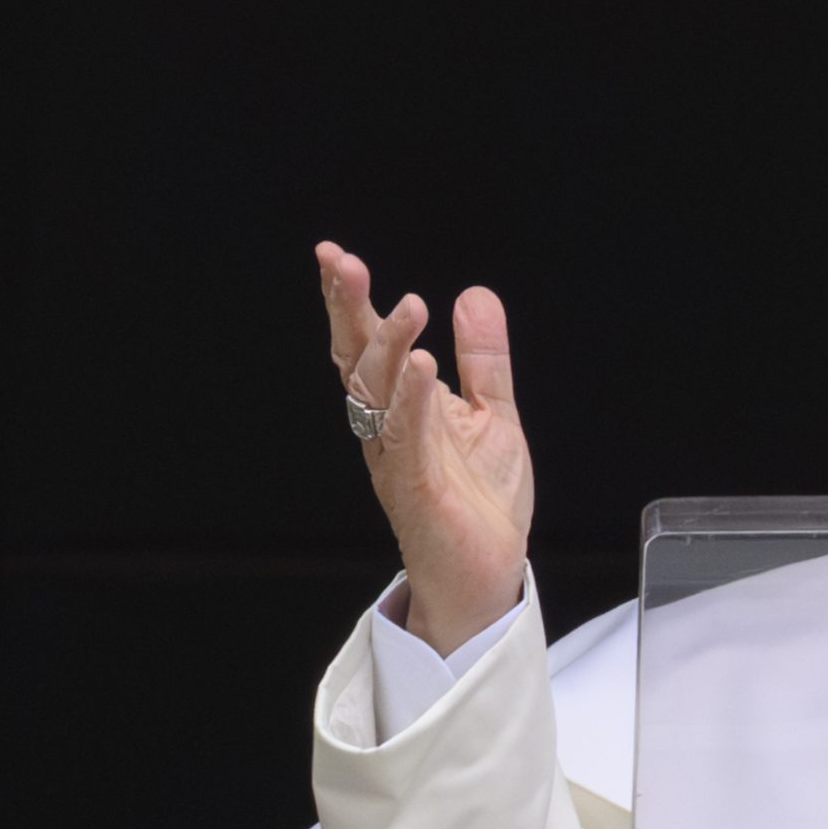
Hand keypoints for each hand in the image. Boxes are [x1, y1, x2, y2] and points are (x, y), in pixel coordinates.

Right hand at [319, 242, 533, 654]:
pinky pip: (408, 439)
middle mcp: (386, 428)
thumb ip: (483, 359)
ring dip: (390, 347)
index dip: (349, 301)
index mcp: (399, 407)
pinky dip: (414, 400)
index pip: (366, 344)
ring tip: (409, 305)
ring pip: (378, 394)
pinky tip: (425, 366)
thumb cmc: (478, 501)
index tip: (334, 255)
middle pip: (356, 360)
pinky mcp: (416, 489)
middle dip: (348, 310)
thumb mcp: (493, 414)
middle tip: (343, 262)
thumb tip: (474, 296)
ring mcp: (397, 458)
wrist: (487, 573)